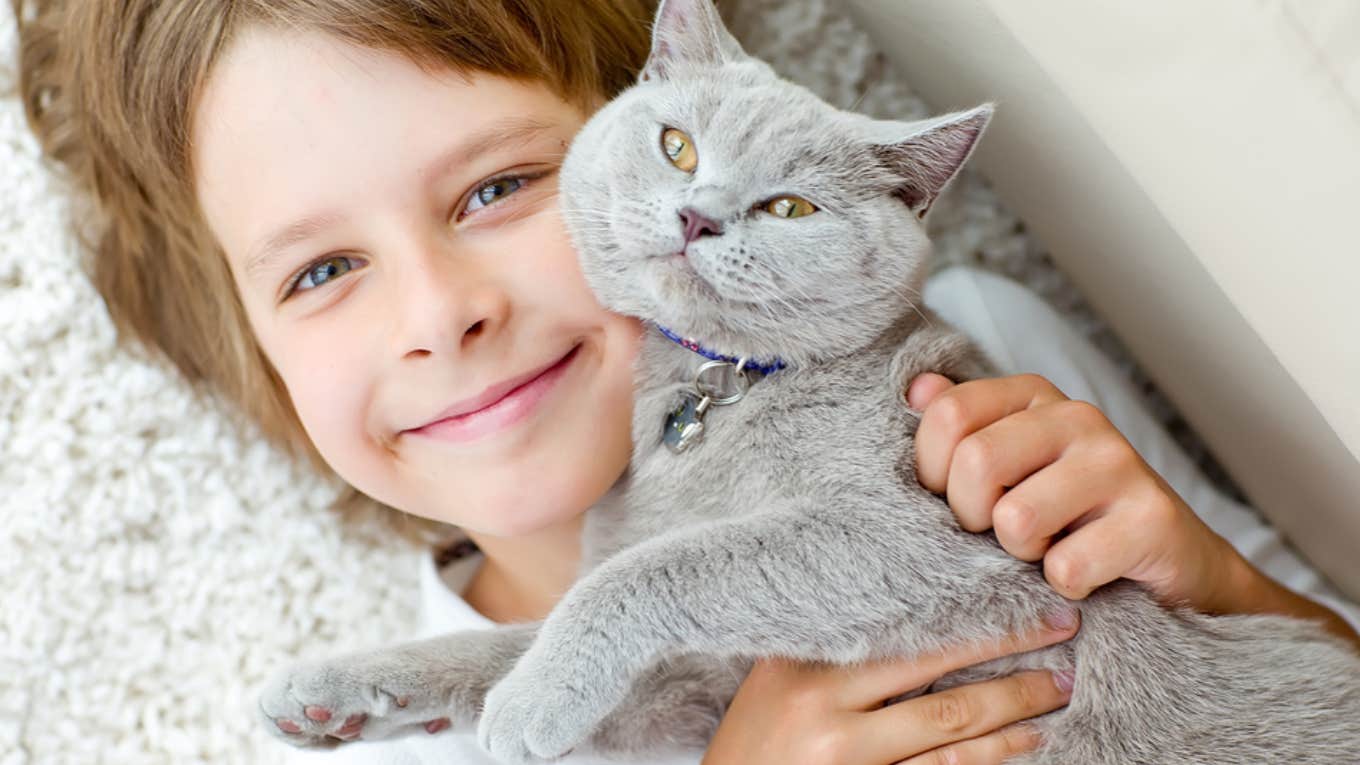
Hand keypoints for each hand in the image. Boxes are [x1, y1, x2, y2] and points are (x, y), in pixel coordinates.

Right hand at [701, 614, 1077, 764]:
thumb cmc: (753, 748)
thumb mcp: (775, 684)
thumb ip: (828, 647)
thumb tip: (906, 605)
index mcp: (802, 665)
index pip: (895, 624)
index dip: (960, 607)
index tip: (1009, 584)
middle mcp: (824, 707)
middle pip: (936, 667)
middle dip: (1007, 643)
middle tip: (1062, 624)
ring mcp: (848, 758)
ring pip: (950, 725)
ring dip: (1015, 704)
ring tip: (1058, 686)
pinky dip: (992, 754)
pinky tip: (1026, 739)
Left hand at [906, 372, 1359, 649]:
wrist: (1172, 560)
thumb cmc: (1069, 512)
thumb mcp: (1009, 466)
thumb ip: (960, 429)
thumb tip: (917, 389)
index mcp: (1034, 396)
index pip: (948, 415)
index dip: (933, 472)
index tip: (956, 498)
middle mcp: (1078, 416)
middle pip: (976, 463)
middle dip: (973, 516)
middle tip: (1003, 531)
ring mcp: (1120, 463)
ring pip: (1017, 519)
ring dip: (1022, 554)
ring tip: (1048, 548)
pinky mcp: (1152, 518)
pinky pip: (1066, 568)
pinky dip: (1064, 586)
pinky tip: (1086, 573)